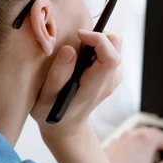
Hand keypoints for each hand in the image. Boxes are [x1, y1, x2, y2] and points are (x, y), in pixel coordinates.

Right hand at [31, 29, 121, 144]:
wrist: (66, 127)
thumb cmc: (52, 113)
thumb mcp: (46, 97)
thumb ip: (58, 75)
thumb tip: (70, 50)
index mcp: (95, 86)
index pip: (111, 58)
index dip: (98, 40)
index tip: (79, 35)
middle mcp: (108, 81)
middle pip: (116, 46)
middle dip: (98, 36)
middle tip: (77, 41)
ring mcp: (111, 78)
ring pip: (114, 46)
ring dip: (96, 42)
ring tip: (76, 53)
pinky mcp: (109, 75)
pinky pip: (108, 52)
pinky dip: (95, 48)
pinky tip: (80, 60)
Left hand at [104, 127, 162, 162]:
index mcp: (148, 139)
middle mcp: (135, 134)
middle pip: (158, 135)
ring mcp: (123, 138)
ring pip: (144, 136)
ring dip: (155, 143)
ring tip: (162, 152)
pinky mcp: (115, 145)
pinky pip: (134, 141)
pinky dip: (143, 145)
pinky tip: (142, 156)